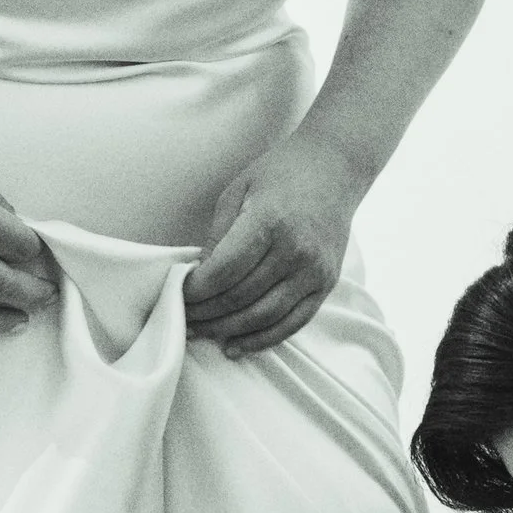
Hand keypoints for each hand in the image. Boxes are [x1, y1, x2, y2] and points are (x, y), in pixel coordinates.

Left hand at [184, 133, 366, 357]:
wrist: (335, 167)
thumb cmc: (279, 174)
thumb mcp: (238, 191)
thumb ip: (218, 237)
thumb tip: (200, 279)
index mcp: (269, 221)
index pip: (224, 271)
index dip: (196, 290)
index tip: (177, 293)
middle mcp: (296, 250)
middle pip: (241, 298)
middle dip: (205, 313)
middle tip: (182, 318)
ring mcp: (314, 271)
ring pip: (264, 317)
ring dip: (227, 331)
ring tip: (203, 332)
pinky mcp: (326, 284)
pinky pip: (292, 323)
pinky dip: (262, 339)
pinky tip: (236, 345)